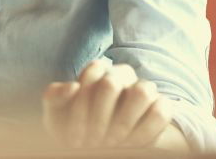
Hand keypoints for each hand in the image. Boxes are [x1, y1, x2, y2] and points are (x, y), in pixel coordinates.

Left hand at [41, 60, 184, 149]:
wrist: (90, 145)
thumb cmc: (70, 125)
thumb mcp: (55, 112)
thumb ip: (54, 96)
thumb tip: (72, 87)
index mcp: (97, 71)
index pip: (91, 73)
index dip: (80, 106)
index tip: (74, 135)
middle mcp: (121, 76)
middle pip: (111, 84)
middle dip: (98, 116)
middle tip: (92, 140)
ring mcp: (142, 91)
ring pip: (142, 92)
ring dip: (123, 122)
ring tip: (111, 141)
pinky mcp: (160, 108)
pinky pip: (161, 111)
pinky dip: (145, 131)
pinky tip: (129, 144)